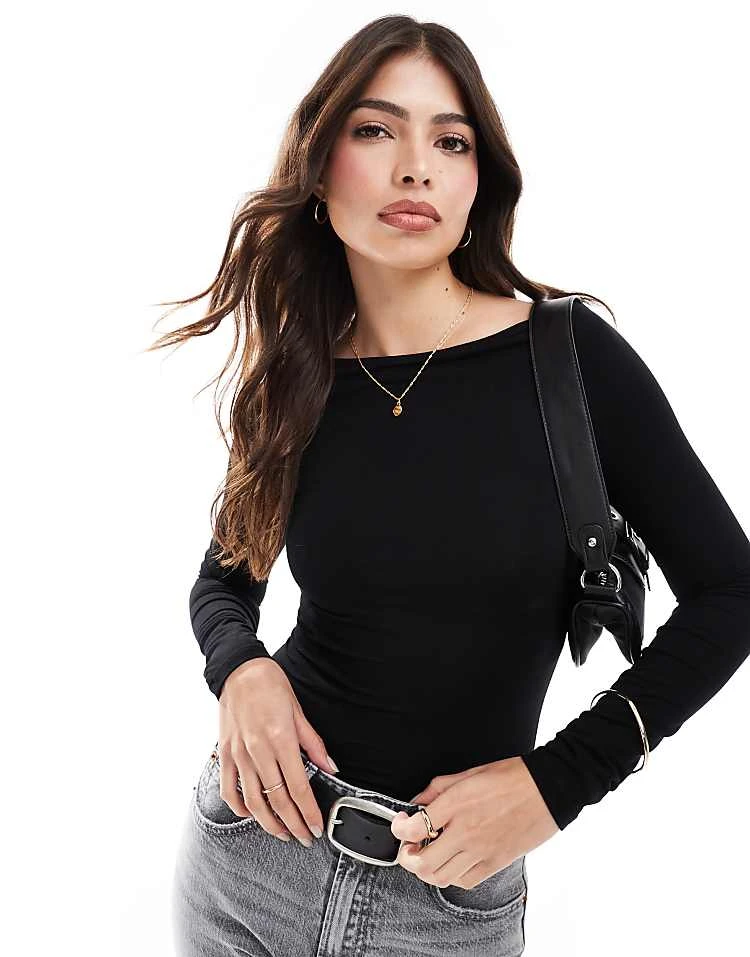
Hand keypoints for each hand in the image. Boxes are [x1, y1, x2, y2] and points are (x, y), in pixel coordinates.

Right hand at [216, 658, 337, 843]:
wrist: (238, 669)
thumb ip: (313, 743)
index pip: (298, 787)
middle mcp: (258, 751)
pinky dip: (239, 808)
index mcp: (280, 739)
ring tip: (283, 832)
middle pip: (277, 800)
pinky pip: (229, 789)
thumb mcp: (298, 711)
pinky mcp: (225, 753)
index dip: (309, 812)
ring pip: (252, 801)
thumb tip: (330, 767)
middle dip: (293, 824)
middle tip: (304, 837)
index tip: (316, 827)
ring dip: (269, 823)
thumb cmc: (270, 684)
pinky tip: (252, 814)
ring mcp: (238, 754)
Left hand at [390, 756, 558, 888]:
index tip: (400, 823)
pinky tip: (453, 861)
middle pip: (422, 862)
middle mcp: (466, 831)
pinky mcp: (496, 863)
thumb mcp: (469, 773)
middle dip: (407, 857)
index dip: (399, 828)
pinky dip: (452, 876)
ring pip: (441, 877)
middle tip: (408, 847)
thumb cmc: (512, 777)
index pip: (414, 828)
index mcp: (457, 804)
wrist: (548, 790)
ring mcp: (481, 851)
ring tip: (428, 856)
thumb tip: (418, 802)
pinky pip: (465, 881)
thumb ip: (438, 788)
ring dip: (427, 870)